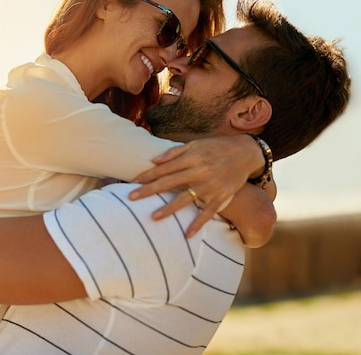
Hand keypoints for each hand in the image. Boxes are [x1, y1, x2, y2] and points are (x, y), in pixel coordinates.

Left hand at [129, 135, 263, 236]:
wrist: (246, 152)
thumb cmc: (216, 147)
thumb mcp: (196, 144)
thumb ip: (174, 153)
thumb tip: (154, 161)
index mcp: (192, 157)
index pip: (165, 167)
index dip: (148, 174)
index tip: (134, 181)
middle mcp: (199, 171)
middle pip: (170, 182)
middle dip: (150, 190)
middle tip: (132, 197)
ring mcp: (211, 185)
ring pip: (186, 198)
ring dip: (169, 208)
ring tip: (153, 217)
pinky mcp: (222, 196)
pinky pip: (208, 212)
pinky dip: (198, 223)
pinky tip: (187, 234)